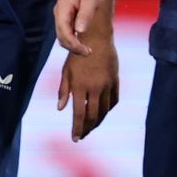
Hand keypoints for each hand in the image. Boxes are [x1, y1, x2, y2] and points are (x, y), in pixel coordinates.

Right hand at [53, 0, 108, 53]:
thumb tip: (79, 31)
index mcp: (63, 7)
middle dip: (73, 47)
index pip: (63, 30)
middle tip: (88, 52)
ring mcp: (61, 15)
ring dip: (72, 45)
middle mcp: (59, 13)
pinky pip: (66, 32)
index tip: (84, 50)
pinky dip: (73, 40)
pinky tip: (82, 43)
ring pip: (62, 35)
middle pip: (61, 35)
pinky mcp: (66, 18)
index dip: (72, 43)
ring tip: (87, 50)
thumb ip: (85, 14)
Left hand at [57, 18, 119, 140]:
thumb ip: (63, 91)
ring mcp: (107, 85)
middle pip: (93, 116)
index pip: (79, 114)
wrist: (97, 38)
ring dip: (98, 121)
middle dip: (88, 128)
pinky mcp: (115, 81)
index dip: (77, 128)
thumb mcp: (66, 71)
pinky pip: (114, 101)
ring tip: (91, 127)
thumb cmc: (77, 54)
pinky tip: (103, 113)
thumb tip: (60, 108)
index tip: (75, 138)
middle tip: (83, 135)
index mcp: (80, 86)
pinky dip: (108, 109)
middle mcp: (95, 88)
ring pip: (105, 111)